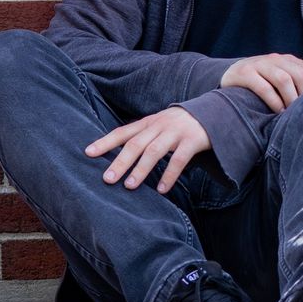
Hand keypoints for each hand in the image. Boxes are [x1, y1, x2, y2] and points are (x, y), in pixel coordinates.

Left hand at [86, 107, 210, 194]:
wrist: (213, 112)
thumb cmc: (180, 125)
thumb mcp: (159, 125)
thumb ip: (143, 137)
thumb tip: (120, 159)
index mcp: (148, 123)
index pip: (122, 132)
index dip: (105, 142)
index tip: (88, 153)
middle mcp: (159, 126)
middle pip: (136, 144)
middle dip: (120, 162)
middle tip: (107, 178)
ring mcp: (176, 132)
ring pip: (154, 151)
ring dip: (141, 169)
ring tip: (130, 186)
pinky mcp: (193, 140)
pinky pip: (179, 159)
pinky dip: (169, 175)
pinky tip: (162, 189)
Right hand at [220, 53, 302, 111]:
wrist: (229, 74)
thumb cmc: (261, 79)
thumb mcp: (281, 74)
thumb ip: (301, 74)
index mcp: (287, 60)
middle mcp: (275, 60)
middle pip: (300, 75)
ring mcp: (258, 64)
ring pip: (283, 79)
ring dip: (291, 99)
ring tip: (292, 114)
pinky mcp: (244, 73)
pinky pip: (263, 87)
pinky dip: (274, 101)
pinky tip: (278, 111)